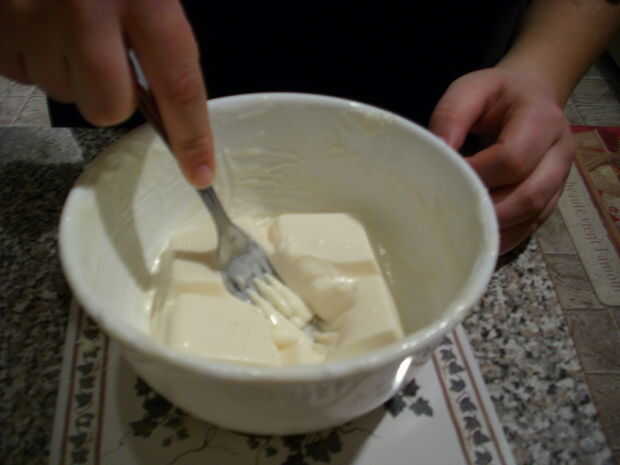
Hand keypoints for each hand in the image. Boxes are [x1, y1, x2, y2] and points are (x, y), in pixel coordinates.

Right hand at [0, 0, 213, 186]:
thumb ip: (161, 25)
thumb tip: (171, 93)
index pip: (178, 85)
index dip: (191, 136)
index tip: (200, 174)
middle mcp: (86, 12)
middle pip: (109, 107)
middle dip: (113, 95)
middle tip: (108, 59)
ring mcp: (31, 20)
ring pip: (65, 92)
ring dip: (72, 71)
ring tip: (66, 23)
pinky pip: (23, 73)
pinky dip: (35, 57)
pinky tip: (37, 22)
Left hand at [430, 68, 575, 254]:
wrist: (530, 95)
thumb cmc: (495, 94)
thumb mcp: (470, 89)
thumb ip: (451, 116)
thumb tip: (437, 156)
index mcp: (541, 119)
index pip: (512, 159)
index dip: (476, 175)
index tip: (444, 181)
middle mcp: (559, 152)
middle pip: (529, 195)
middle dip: (487, 211)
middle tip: (449, 217)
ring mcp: (560, 179)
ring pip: (532, 215)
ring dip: (496, 228)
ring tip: (460, 233)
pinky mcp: (552, 198)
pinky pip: (531, 226)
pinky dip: (504, 236)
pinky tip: (478, 239)